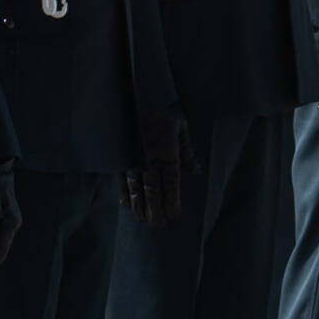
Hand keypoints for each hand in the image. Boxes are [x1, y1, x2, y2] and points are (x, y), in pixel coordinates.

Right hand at [125, 112, 195, 227]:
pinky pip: (122, 179)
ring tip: (144, 221)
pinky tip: (127, 206)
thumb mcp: (181, 126)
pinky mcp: (121, 155)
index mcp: (167, 151)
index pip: (171, 183)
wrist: (137, 92)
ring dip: (140, 206)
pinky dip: (124, 193)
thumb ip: (187, 151)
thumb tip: (197, 171)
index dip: (172, 202)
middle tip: (159, 226)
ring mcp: (133, 157)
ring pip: (136, 188)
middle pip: (153, 190)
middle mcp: (149, 157)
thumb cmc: (164, 108)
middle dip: (156, 210)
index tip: (174, 216)